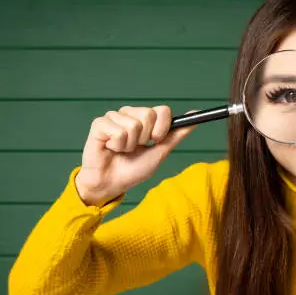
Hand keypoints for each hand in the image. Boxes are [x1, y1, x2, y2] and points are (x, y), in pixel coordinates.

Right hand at [74, 105, 194, 205]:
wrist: (112, 183)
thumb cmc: (134, 169)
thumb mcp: (160, 152)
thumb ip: (176, 134)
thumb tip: (196, 116)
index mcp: (145, 119)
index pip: (163, 110)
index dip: (162, 128)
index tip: (155, 141)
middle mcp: (130, 114)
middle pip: (148, 114)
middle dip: (145, 137)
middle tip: (135, 148)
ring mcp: (114, 117)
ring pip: (133, 124)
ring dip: (129, 145)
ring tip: (121, 150)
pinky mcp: (99, 124)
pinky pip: (117, 131)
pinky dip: (117, 145)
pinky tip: (111, 148)